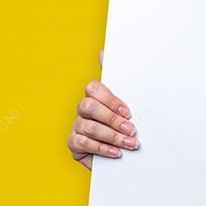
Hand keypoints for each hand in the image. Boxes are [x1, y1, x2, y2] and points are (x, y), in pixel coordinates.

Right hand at [67, 50, 138, 170]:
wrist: (117, 152)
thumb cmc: (120, 125)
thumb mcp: (124, 104)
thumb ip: (117, 80)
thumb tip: (103, 52)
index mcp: (93, 96)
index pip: (93, 88)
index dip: (111, 100)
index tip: (128, 112)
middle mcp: (82, 109)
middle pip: (89, 107)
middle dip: (112, 119)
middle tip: (131, 130)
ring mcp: (76, 126)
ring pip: (89, 127)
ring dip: (112, 136)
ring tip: (129, 143)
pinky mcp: (73, 143)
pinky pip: (84, 144)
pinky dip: (102, 148)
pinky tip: (116, 152)